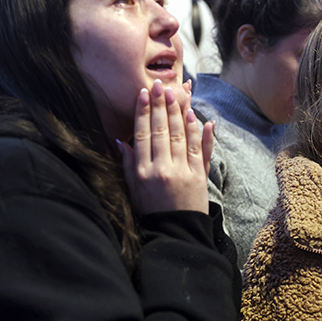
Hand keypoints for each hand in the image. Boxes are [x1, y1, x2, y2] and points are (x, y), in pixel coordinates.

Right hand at [119, 80, 213, 214]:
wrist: (176, 235)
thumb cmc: (151, 212)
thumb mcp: (132, 190)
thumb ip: (127, 164)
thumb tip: (119, 141)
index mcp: (143, 172)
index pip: (142, 135)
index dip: (142, 112)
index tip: (143, 94)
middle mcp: (163, 169)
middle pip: (162, 130)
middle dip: (160, 105)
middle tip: (159, 84)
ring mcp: (184, 172)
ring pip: (182, 136)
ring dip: (179, 112)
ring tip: (177, 93)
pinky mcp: (200, 177)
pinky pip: (202, 150)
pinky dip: (202, 133)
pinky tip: (199, 117)